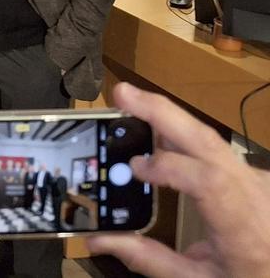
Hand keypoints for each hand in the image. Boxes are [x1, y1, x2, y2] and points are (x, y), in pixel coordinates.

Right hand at [87, 82, 269, 276]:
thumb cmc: (250, 276)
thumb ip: (149, 260)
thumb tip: (100, 240)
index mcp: (242, 225)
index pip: (209, 181)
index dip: (170, 166)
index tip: (137, 167)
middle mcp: (253, 192)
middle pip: (207, 140)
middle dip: (162, 113)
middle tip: (122, 94)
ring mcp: (255, 177)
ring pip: (209, 137)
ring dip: (167, 115)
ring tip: (129, 99)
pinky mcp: (251, 173)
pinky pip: (212, 147)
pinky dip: (180, 132)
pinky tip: (155, 126)